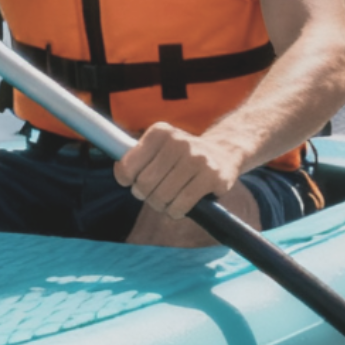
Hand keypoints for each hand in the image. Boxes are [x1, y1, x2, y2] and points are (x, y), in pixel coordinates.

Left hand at [115, 124, 243, 219]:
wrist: (223, 153)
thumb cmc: (181, 156)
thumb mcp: (158, 148)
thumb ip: (135, 158)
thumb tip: (121, 173)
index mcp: (160, 132)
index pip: (128, 166)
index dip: (128, 180)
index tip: (136, 181)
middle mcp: (178, 141)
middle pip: (144, 184)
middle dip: (146, 195)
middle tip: (155, 193)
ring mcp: (197, 158)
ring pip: (162, 197)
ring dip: (161, 206)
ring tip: (168, 200)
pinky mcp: (212, 176)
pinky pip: (181, 205)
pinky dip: (175, 212)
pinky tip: (180, 207)